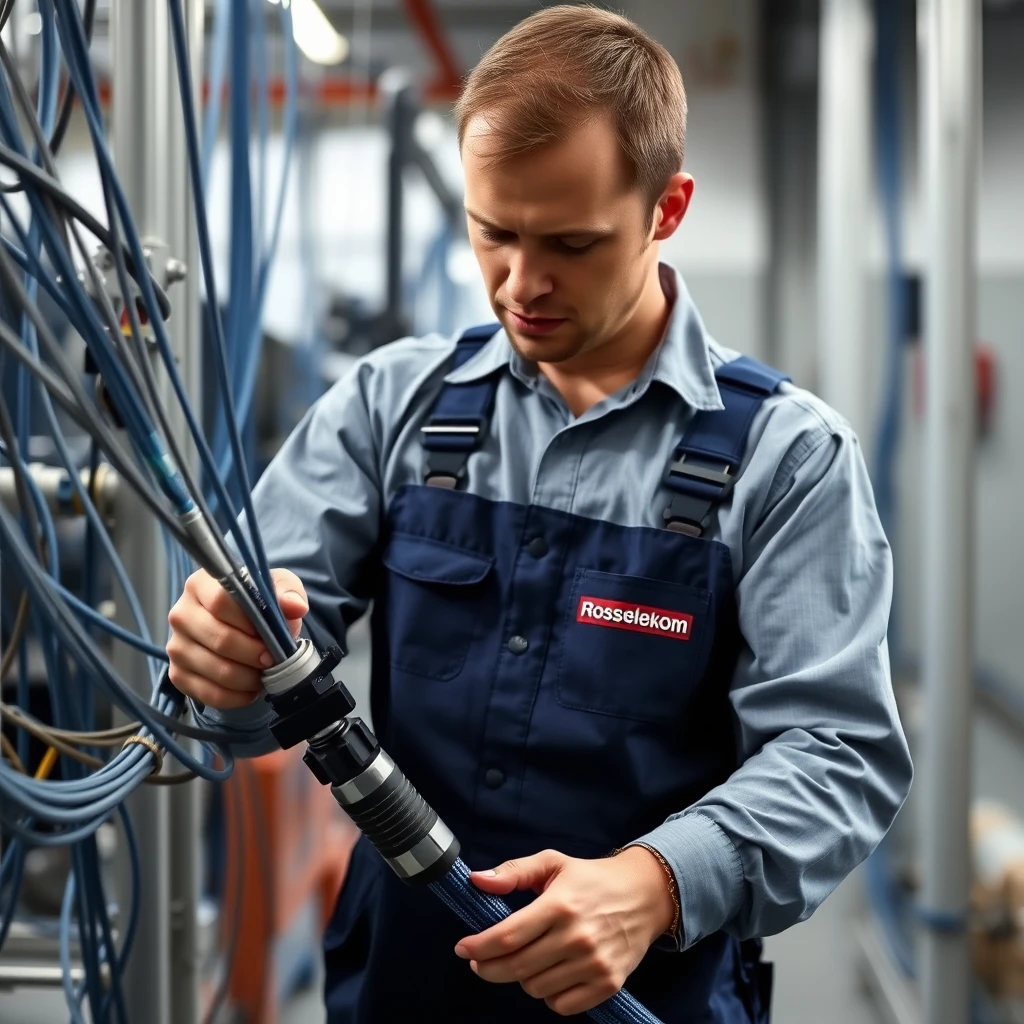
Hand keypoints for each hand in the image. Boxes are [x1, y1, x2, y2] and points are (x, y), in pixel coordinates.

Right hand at [166, 567, 306, 708]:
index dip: (250, 622)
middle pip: (219, 638)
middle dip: (253, 654)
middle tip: (272, 659)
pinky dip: (236, 697)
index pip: (221, 601)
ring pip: (216, 669)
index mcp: (201, 585)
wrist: (241, 627)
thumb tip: (295, 606)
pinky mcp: (177, 674)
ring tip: (263, 674)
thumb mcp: (276, 588)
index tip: (271, 635)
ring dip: (248, 678)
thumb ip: (288, 592)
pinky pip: (208, 693)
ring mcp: (176, 646)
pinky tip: (250, 689)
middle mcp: (182, 614)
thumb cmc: (258, 604)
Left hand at [454, 847, 674, 1015]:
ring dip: (522, 977)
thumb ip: (514, 872)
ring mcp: (593, 963)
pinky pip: (562, 1005)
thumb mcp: (553, 863)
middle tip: (479, 961)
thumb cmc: (592, 879)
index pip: (508, 936)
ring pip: (535, 988)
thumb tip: (478, 880)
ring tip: (527, 959)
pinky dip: (549, 995)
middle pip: (516, 967)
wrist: (645, 895)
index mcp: (560, 904)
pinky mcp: (608, 983)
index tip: (462, 948)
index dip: (479, 946)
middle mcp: (576, 937)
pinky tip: (550, 974)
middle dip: (488, 967)